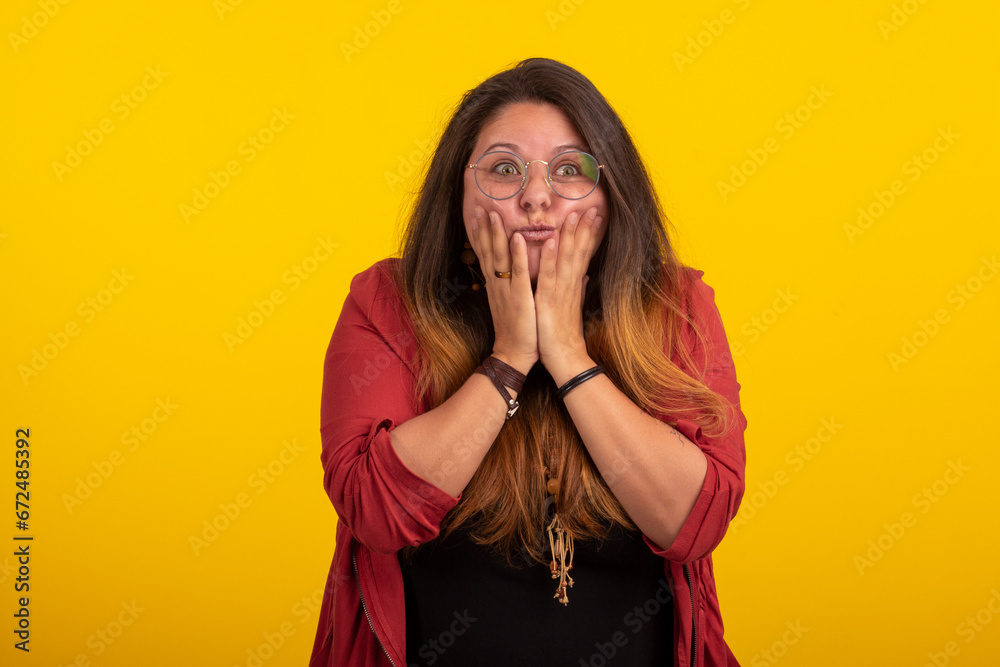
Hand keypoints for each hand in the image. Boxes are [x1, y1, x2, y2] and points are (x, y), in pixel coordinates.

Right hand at [466, 206, 537, 374]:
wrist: (514, 356)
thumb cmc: (519, 332)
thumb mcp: (514, 306)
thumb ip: (515, 288)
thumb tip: (519, 275)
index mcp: (497, 287)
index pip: (487, 256)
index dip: (482, 235)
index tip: (478, 216)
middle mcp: (498, 285)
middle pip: (488, 251)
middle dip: (485, 228)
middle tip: (481, 206)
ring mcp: (507, 290)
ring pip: (500, 257)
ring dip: (497, 234)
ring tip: (494, 213)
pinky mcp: (520, 297)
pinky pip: (518, 272)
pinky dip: (518, 253)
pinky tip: (516, 237)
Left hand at [534, 207, 603, 384]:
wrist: (564, 358)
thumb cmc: (564, 335)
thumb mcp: (572, 308)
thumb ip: (578, 289)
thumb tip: (585, 274)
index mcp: (573, 286)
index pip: (583, 255)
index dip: (589, 235)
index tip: (595, 215)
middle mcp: (570, 286)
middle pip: (579, 252)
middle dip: (585, 229)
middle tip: (591, 207)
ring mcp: (560, 293)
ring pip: (566, 259)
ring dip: (570, 237)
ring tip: (574, 215)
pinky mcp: (548, 302)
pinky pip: (548, 277)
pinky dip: (549, 259)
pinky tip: (550, 241)